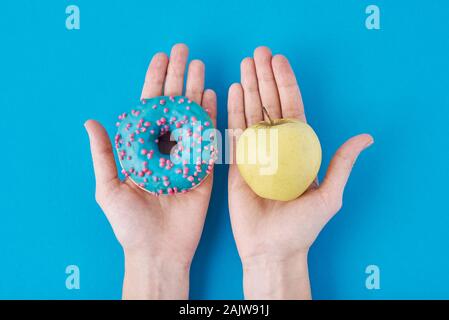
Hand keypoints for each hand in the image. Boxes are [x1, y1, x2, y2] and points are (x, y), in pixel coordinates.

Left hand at [85, 44, 216, 298]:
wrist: (158, 251)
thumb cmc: (130, 224)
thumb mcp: (109, 188)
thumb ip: (104, 154)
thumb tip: (90, 122)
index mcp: (143, 150)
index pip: (149, 108)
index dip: (154, 82)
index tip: (161, 59)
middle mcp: (165, 149)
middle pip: (173, 107)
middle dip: (178, 78)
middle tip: (185, 53)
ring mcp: (187, 158)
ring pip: (192, 117)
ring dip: (196, 91)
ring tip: (200, 67)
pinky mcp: (205, 171)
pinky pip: (209, 140)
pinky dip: (212, 118)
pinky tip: (214, 97)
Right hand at [227, 47, 372, 298]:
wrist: (272, 249)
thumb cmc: (302, 227)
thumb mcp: (329, 195)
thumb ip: (342, 164)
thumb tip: (366, 138)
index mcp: (297, 150)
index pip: (291, 109)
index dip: (286, 84)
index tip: (278, 61)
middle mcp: (276, 147)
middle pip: (269, 106)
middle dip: (263, 78)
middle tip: (257, 53)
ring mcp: (254, 154)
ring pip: (250, 114)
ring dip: (247, 88)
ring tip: (243, 64)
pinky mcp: (236, 164)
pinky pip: (233, 134)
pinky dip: (232, 112)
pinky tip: (231, 90)